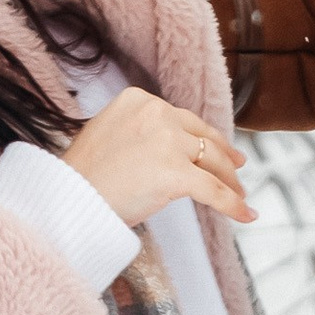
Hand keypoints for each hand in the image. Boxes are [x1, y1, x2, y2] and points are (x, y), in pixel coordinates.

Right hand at [65, 89, 252, 228]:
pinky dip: (233, 204)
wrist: (67, 198)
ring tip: (240, 194)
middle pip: (201, 137)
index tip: (217, 148)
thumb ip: (140, 132)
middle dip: (223, 155)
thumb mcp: (110, 133)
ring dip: (230, 180)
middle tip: (237, 167)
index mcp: (139, 99)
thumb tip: (172, 147)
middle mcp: (157, 113)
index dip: (203, 137)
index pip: (182, 120)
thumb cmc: (82, 175)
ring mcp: (168, 142)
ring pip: (212, 161)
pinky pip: (213, 190)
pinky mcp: (176, 173)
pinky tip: (247, 215)